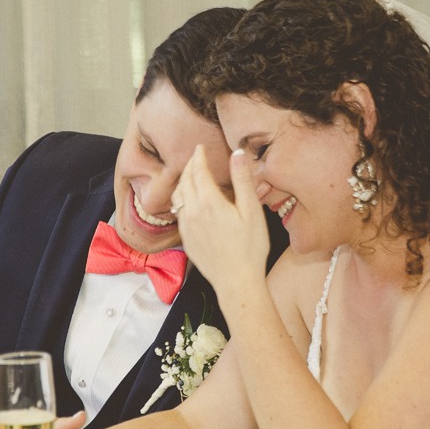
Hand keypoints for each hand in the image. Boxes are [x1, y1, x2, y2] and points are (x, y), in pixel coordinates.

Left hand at [173, 147, 269, 296]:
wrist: (236, 281)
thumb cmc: (250, 248)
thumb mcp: (251, 211)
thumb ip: (242, 180)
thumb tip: (237, 154)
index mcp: (209, 201)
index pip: (198, 170)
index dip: (198, 156)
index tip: (200, 147)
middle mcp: (192, 212)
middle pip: (185, 181)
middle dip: (190, 166)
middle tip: (196, 157)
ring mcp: (186, 226)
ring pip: (178, 196)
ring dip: (182, 182)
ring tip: (190, 175)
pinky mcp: (186, 239)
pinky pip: (178, 212)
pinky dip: (181, 199)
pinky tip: (189, 201)